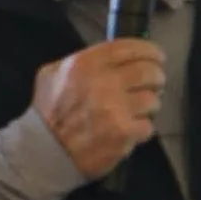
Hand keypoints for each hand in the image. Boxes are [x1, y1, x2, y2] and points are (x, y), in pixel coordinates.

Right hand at [33, 39, 166, 178]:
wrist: (43, 152)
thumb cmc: (48, 112)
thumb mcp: (53, 74)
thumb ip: (82, 60)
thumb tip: (115, 56)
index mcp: (86, 63)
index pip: (130, 48)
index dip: (149, 51)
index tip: (157, 56)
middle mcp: (104, 82)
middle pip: (148, 71)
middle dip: (157, 76)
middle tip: (156, 82)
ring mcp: (116, 109)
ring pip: (153, 99)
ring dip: (149, 105)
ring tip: (139, 109)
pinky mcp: (124, 133)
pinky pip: (148, 126)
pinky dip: (143, 128)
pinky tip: (131, 129)